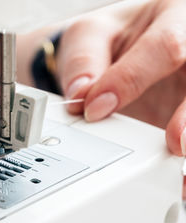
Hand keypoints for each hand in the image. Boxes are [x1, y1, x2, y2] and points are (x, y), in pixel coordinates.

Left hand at [56, 0, 185, 154]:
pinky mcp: (185, 108)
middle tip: (176, 142)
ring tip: (179, 162)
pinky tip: (177, 168)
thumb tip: (82, 96)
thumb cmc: (112, 36)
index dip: (130, 79)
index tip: (96, 108)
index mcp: (174, 17)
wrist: (118, 47)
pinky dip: (182, 152)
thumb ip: (85, 61)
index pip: (166, 46)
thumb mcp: (91, 34)